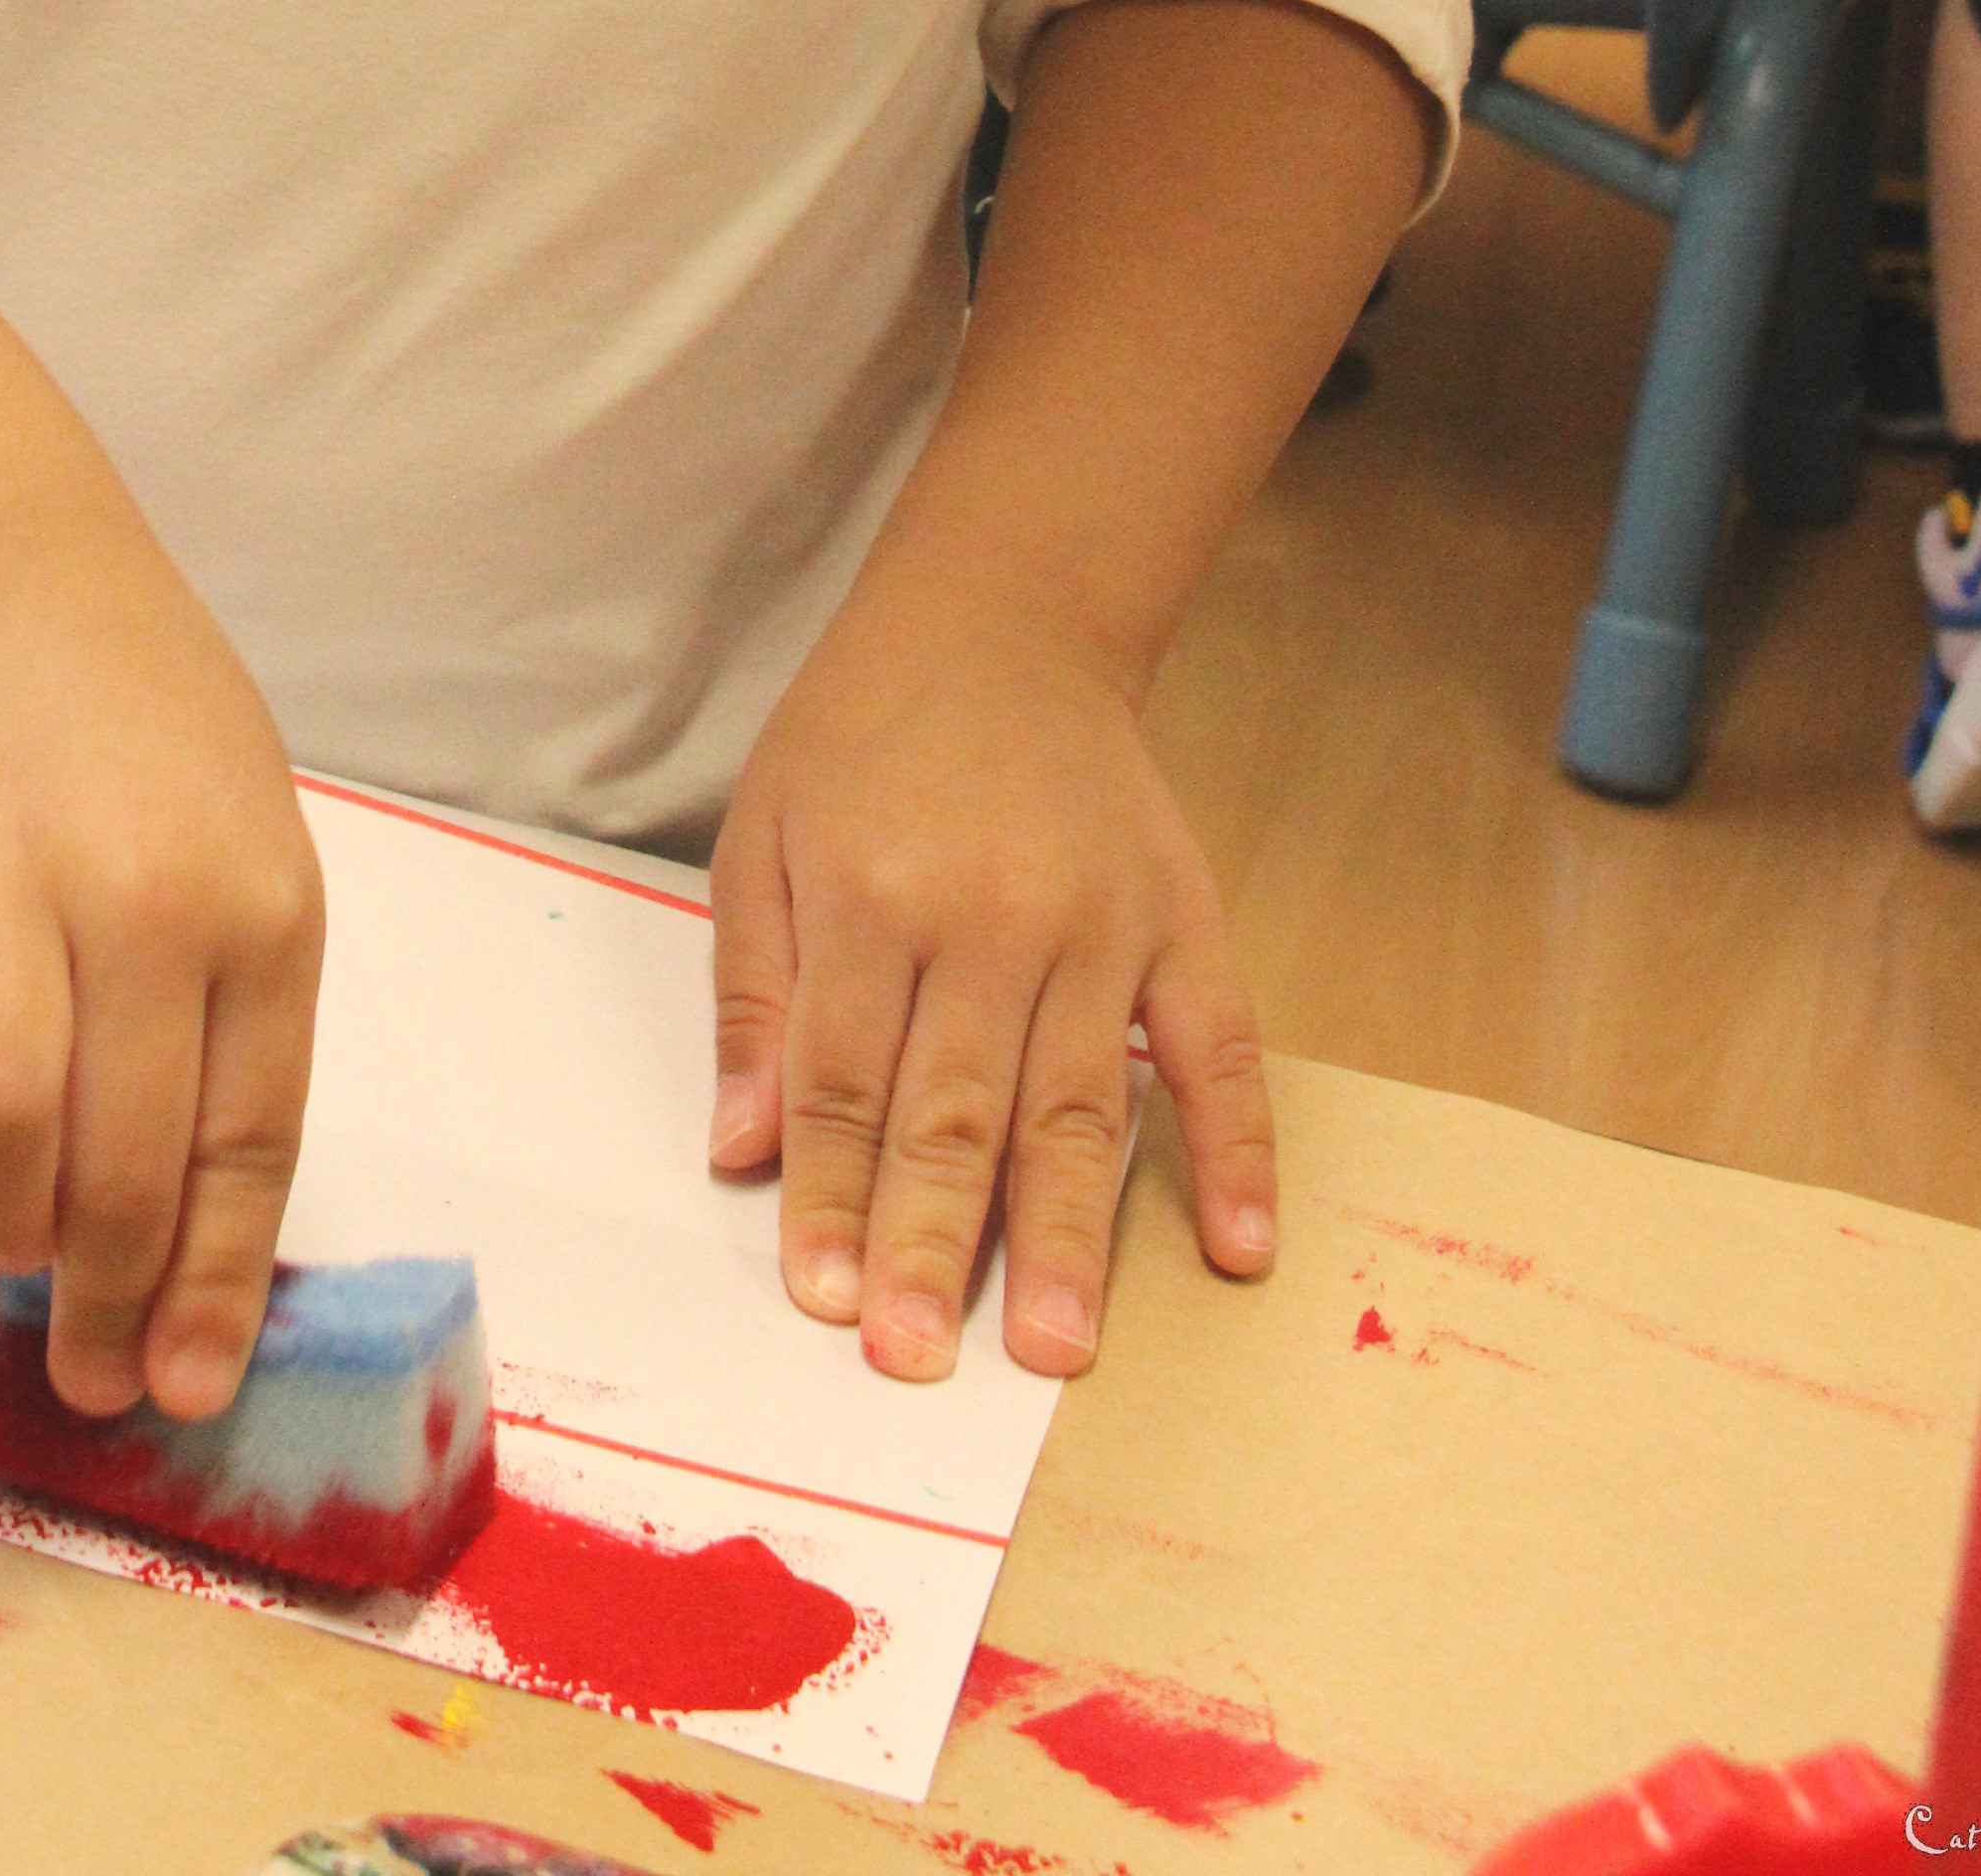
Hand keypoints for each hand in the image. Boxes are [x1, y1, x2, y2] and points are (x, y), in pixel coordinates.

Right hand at [0, 537, 324, 1423]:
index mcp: (262, 912)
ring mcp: (12, 848)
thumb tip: (188, 1298)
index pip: (246, 1141)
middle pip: (125, 1149)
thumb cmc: (158, 768)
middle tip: (76, 1363)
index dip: (211, 1285)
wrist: (29, 585)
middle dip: (100, 1292)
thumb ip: (222, 1053)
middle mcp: (150, 889)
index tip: (181, 1393)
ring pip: (3, 1089)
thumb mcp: (248, 882)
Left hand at [708, 583, 1272, 1383]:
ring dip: (1069, 1236)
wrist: (1003, 620)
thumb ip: (756, 996)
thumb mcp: (763, 834)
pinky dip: (1235, 1151)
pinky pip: (1218, 1051)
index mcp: (870, 895)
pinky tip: (1238, 1250)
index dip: (831, 1197)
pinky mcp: (1184, 921)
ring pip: (1078, 1104)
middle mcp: (990, 917)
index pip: (842, 1081)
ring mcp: (1100, 924)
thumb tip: (741, 1151)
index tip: (825, 1304)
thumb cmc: (863, 737)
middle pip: (954, 1110)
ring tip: (1059, 1352)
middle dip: (934, 1245)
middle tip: (919, 1361)